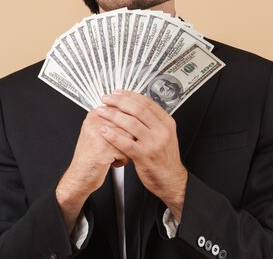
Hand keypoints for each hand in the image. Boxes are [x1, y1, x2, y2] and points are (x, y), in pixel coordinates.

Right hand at [56, 109, 132, 231]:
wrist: (80, 176)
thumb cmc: (92, 156)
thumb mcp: (100, 132)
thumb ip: (115, 120)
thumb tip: (137, 114)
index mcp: (95, 114)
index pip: (124, 110)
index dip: (128, 125)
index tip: (123, 133)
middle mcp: (95, 122)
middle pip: (129, 124)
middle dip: (129, 138)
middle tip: (118, 146)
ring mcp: (99, 135)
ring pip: (130, 137)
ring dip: (127, 149)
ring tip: (114, 154)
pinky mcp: (103, 149)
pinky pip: (127, 151)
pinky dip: (123, 159)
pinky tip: (111, 161)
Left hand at [96, 90, 187, 219]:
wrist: (171, 179)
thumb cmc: (165, 158)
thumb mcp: (165, 135)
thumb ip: (153, 122)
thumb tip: (136, 107)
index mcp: (166, 123)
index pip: (147, 103)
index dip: (130, 95)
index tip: (118, 93)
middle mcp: (162, 131)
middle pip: (138, 110)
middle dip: (119, 102)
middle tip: (106, 99)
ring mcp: (154, 143)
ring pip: (131, 123)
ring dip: (113, 116)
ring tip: (101, 111)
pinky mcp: (145, 156)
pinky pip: (126, 143)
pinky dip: (113, 136)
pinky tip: (104, 131)